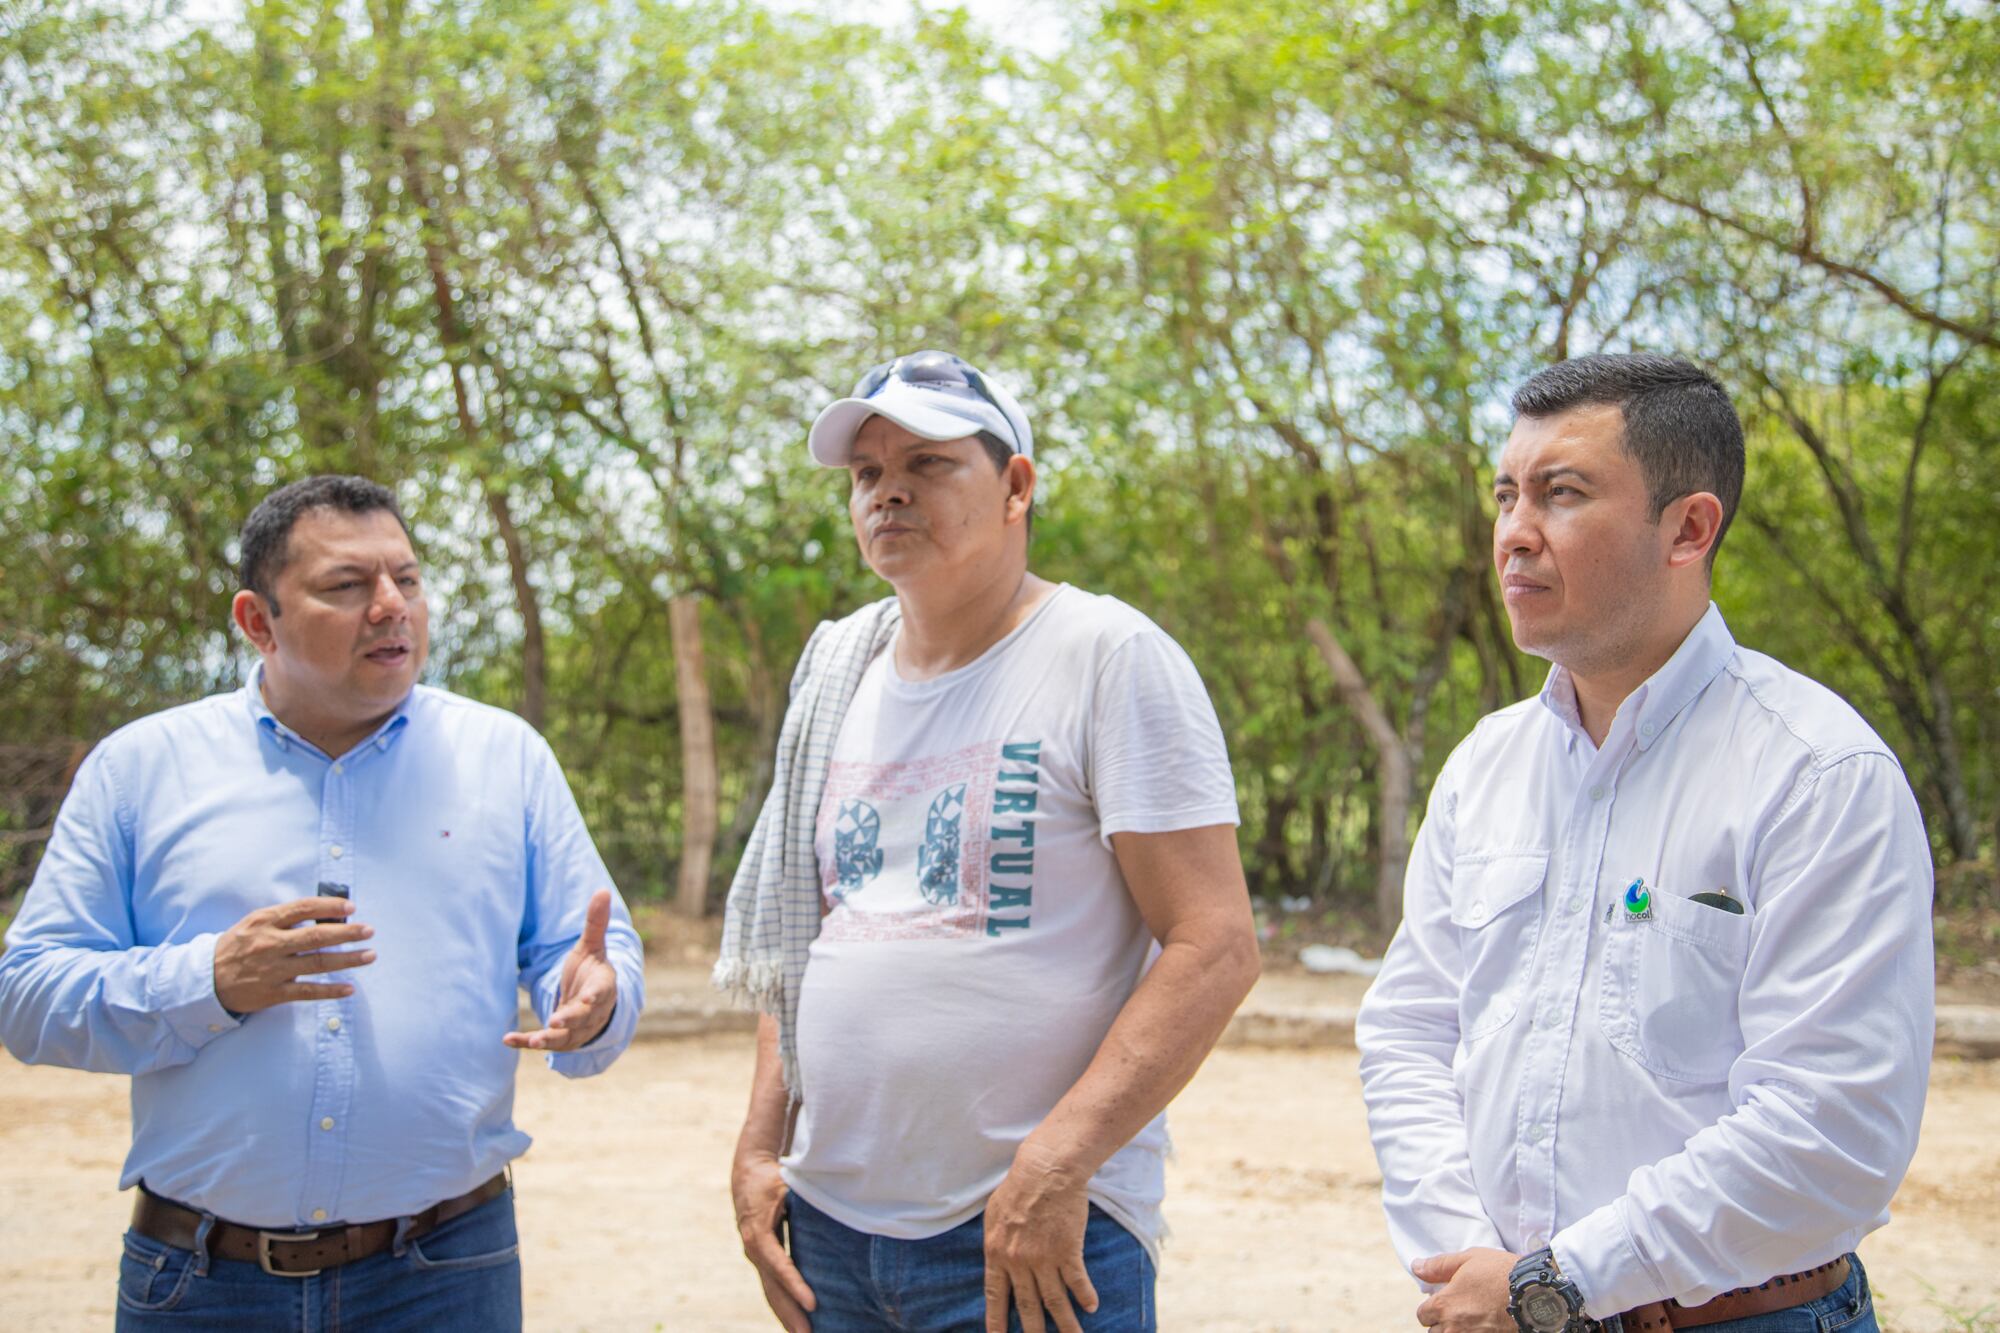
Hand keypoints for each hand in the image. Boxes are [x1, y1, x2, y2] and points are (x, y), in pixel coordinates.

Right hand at [212, 897, 374, 1013]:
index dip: (330, 906)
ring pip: (317, 963)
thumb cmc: (237, 946)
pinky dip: (330, 991)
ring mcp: (273, 969)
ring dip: (347, 960)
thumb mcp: (255, 923)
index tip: (351, 908)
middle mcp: (270, 943)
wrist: (205, 979)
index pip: (303, 908)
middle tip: (369, 930)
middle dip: (347, 933)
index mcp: (265, 921)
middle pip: (316, 936)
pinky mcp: (273, 993)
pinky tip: (349, 988)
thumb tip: (325, 915)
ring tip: (369, 955)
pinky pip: (307, 991)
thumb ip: (285, 918)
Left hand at [505, 888, 616, 1051]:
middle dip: (570, 1020)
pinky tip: (507, 1039)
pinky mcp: (562, 1039)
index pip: (601, 993)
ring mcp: (578, 1029)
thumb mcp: (592, 947)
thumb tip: (602, 890)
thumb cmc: (591, 971)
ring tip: (533, 1041)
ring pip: (566, 1037)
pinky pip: (546, 1043)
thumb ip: (594, 923)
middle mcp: (593, 1012)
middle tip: (555, 1020)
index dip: (594, 997)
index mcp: (602, 988)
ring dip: (549, 1039)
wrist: (593, 1002)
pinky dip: (526, 1042)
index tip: (585, 999)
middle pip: (584, 1018)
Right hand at [733, 1150, 814, 1332]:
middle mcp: (754, 1249)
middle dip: (791, 1313)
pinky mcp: (761, 1257)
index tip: (813, 1304)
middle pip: (773, 1288)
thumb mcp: (788, 1184)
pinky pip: (772, 1285)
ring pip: (771, 1292)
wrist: (747, 1171)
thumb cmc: (773, 1177)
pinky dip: (784, 1303)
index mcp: (759, 1232)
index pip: (780, 1264)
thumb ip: (806, 1199)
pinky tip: (796, 1319)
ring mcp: (755, 1255)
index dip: (795, 1284)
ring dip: (787, 1315)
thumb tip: (833, 1206)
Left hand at [984, 1141, 1098, 1332]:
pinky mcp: (1068, 1249)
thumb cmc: (1017, 1187)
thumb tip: (993, 1255)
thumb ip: (994, 1240)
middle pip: (1027, 1306)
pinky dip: (1085, 1296)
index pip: (996, 1297)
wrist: (1045, 1170)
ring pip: (1054, 1301)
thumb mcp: (993, 1214)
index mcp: (997, 1253)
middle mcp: (1018, 1261)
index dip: (996, 1321)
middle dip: (1033, 1332)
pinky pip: (1077, 1281)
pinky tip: (1092, 1307)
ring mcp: (1044, 1258)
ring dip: (1065, 1324)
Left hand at [1413, 1249, 1520, 1330]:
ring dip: (1456, 1331)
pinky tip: (1483, 1328)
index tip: (1445, 1301)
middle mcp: (1453, 1328)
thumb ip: (1438, 1266)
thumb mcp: (1469, 1259)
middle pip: (1435, 1332)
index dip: (1432, 1307)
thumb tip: (1416, 1267)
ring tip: (1472, 1321)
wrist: (1537, 1294)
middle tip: (1460, 1312)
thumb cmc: (1502, 1273)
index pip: (1422, 1315)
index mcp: (1444, 1306)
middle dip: (1443, 1323)